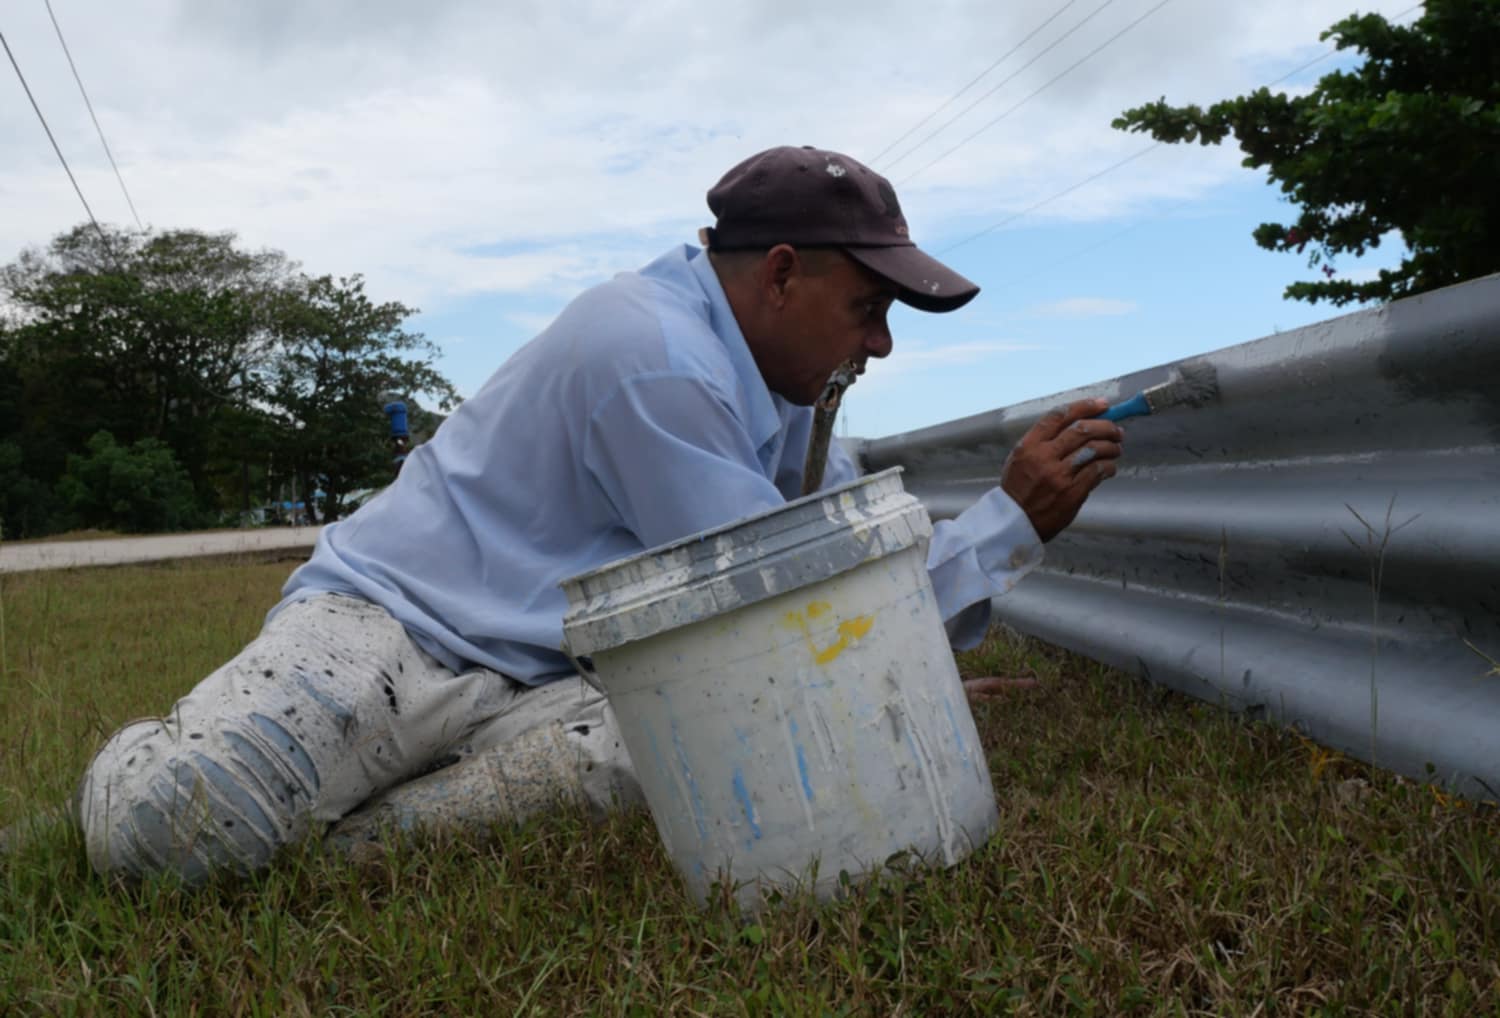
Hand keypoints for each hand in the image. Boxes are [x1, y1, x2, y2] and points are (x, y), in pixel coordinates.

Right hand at [1000, 398, 1123, 541]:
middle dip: (1106, 426)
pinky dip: (1108, 466)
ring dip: (1111, 446)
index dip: (1085, 406)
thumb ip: (1044, 441)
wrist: (1015, 521)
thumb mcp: (1020, 458)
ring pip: (1094, 449)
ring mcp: (1058, 475)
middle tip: (1116, 430)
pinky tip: (1109, 467)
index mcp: (1029, 445)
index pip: (1060, 416)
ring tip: (1116, 448)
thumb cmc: (1019, 489)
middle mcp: (1043, 457)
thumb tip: (1080, 425)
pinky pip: (1097, 471)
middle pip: (1082, 429)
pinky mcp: (1071, 493)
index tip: (1102, 404)